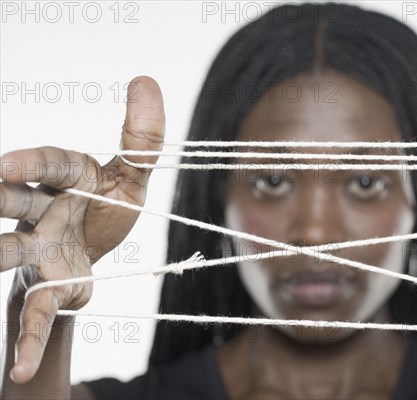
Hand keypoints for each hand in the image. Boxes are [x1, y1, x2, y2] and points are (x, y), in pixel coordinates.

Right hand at [0, 76, 164, 382]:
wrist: (96, 252)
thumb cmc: (106, 207)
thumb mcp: (131, 176)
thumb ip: (141, 139)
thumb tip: (145, 77)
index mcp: (66, 178)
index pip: (48, 162)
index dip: (28, 160)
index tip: (6, 165)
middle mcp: (41, 210)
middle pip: (13, 202)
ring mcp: (37, 250)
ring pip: (6, 252)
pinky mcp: (47, 286)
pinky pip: (35, 312)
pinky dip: (30, 340)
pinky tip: (21, 372)